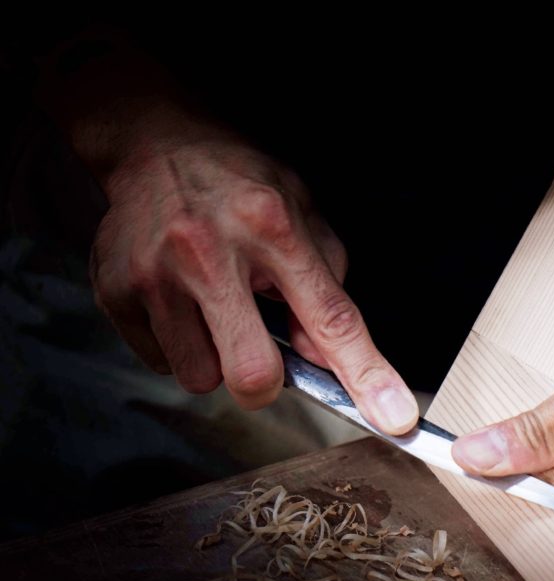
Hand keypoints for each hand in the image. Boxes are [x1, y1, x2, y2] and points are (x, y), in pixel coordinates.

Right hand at [88, 121, 417, 431]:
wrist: (155, 146)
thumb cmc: (241, 187)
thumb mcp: (303, 213)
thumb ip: (325, 285)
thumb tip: (326, 358)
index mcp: (273, 227)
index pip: (330, 318)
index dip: (365, 374)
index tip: (392, 416)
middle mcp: (210, 250)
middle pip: (252, 374)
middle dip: (265, 385)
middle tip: (261, 354)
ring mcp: (157, 274)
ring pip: (201, 377)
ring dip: (217, 359)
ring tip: (213, 307)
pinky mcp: (116, 291)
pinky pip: (161, 363)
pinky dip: (179, 345)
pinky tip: (181, 301)